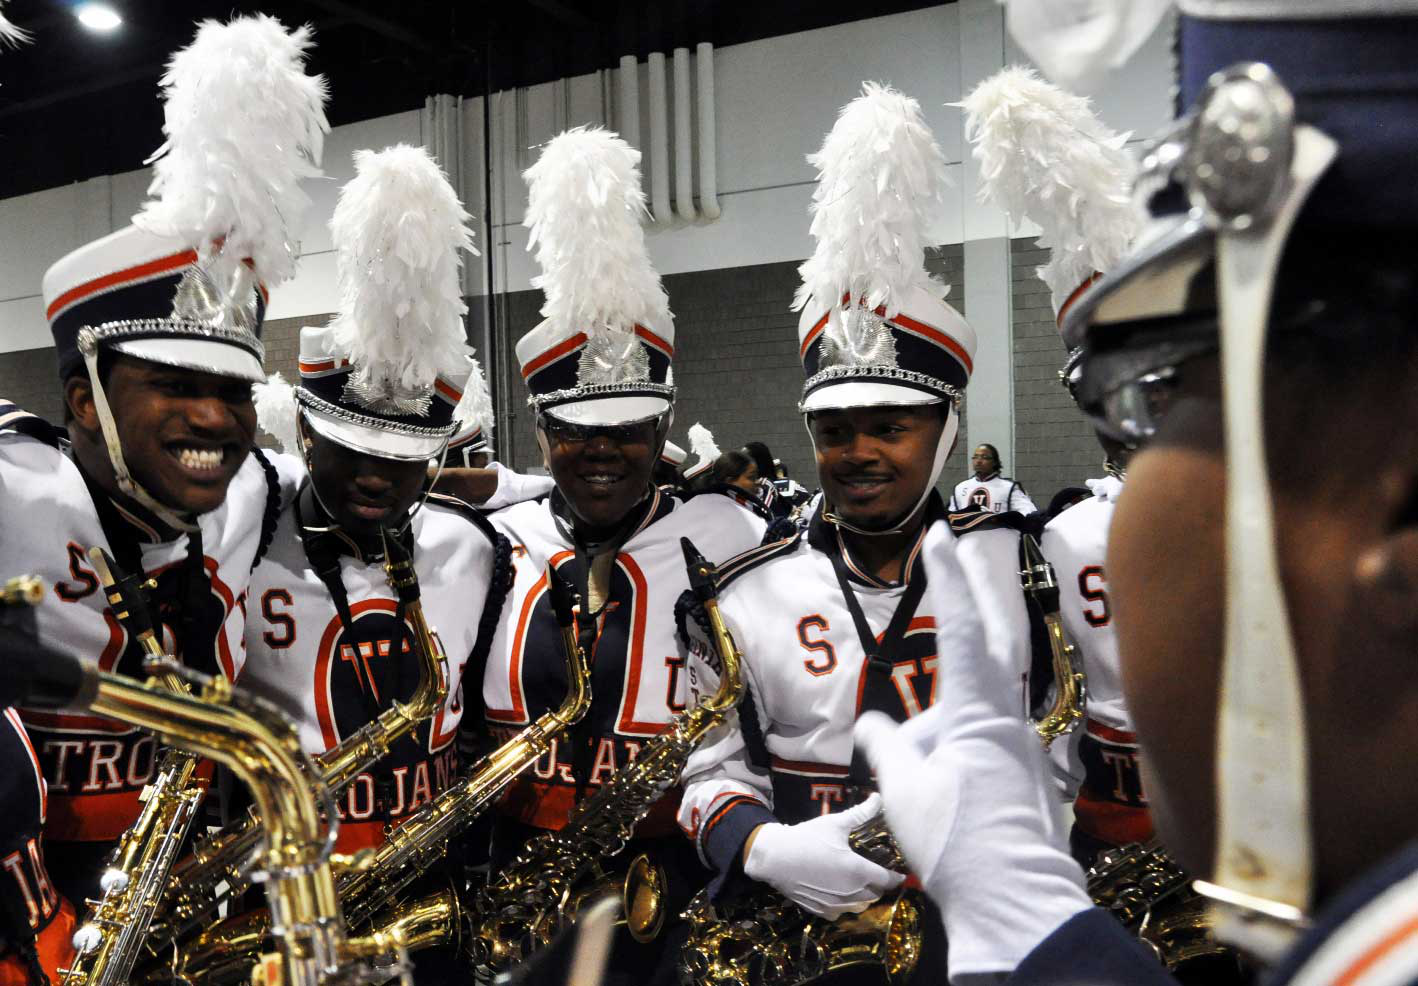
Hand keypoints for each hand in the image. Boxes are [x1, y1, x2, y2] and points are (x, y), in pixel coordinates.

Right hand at [743, 794, 904, 919]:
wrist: (775, 857)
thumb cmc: (807, 838)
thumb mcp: (835, 823)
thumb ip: (861, 814)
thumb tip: (878, 798)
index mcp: (858, 871)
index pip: (888, 880)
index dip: (896, 877)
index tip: (900, 874)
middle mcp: (851, 892)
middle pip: (876, 894)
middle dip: (878, 885)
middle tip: (874, 872)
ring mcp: (836, 905)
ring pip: (860, 905)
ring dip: (863, 896)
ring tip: (856, 882)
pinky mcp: (822, 911)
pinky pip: (841, 912)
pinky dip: (844, 904)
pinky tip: (837, 891)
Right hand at [853, 523, 1091, 978]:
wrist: (1016, 905)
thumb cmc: (957, 843)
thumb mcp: (903, 790)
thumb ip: (888, 748)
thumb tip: (876, 726)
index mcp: (977, 712)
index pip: (963, 628)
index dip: (949, 579)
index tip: (940, 538)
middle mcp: (1007, 720)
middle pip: (990, 642)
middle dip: (969, 598)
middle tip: (950, 558)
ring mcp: (1021, 748)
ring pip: (973, 710)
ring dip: (936, 726)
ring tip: (911, 789)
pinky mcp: (1022, 776)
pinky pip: (979, 745)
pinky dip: (949, 755)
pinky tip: (933, 799)